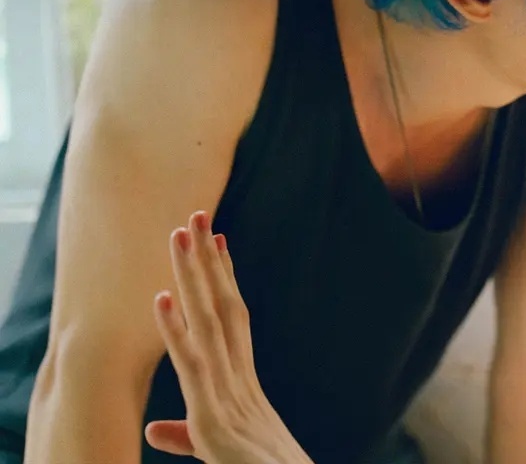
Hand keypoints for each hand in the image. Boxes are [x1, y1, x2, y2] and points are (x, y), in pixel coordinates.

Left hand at [146, 211, 312, 463]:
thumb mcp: (219, 453)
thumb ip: (188, 436)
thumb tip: (154, 429)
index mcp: (242, 384)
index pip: (232, 320)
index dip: (223, 279)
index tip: (216, 239)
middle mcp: (239, 379)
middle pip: (222, 308)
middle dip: (207, 261)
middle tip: (196, 215)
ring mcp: (228, 394)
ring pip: (208, 324)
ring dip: (193, 277)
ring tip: (180, 233)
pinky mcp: (214, 419)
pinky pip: (193, 368)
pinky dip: (176, 333)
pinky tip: (162, 299)